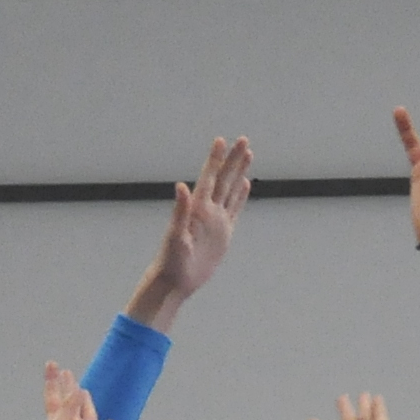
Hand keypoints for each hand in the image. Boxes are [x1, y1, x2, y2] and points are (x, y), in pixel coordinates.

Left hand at [43, 360, 116, 419]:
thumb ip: (70, 406)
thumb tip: (79, 390)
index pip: (54, 397)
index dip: (52, 381)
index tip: (51, 364)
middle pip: (70, 402)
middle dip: (68, 387)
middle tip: (66, 372)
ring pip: (88, 413)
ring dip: (86, 402)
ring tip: (83, 390)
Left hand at [132, 136, 252, 321]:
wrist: (176, 280)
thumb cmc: (171, 260)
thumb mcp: (175, 237)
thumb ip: (179, 211)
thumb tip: (181, 187)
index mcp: (197, 208)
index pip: (209, 177)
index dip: (215, 159)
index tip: (221, 140)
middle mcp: (207, 210)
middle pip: (224, 179)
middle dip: (233, 159)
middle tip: (243, 139)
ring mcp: (216, 221)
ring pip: (231, 190)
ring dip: (239, 172)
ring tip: (247, 154)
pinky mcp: (223, 233)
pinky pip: (234, 209)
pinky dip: (240, 196)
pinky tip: (244, 184)